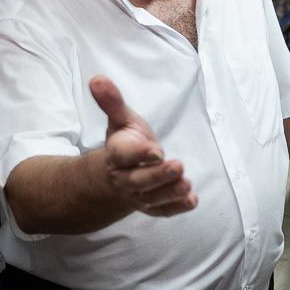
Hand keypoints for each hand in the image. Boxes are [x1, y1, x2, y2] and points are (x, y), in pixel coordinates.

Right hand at [90, 75, 197, 216]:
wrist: (113, 177)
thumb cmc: (123, 144)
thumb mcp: (119, 121)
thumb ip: (112, 102)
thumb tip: (98, 78)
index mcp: (116, 156)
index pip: (124, 156)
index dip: (139, 153)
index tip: (156, 150)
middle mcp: (124, 179)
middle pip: (139, 181)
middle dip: (158, 175)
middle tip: (178, 165)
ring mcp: (138, 195)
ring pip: (152, 198)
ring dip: (170, 192)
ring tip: (186, 184)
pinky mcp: (151, 206)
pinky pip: (162, 211)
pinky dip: (176, 208)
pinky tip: (192, 201)